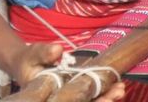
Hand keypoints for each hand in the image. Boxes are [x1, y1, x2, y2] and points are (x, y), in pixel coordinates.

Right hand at [11, 42, 125, 101]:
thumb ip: (43, 53)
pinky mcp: (76, 91)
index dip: (88, 101)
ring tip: (121, 90)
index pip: (70, 101)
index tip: (104, 99)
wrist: (26, 65)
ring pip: (89, 101)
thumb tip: (58, 50)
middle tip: (117, 95)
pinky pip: (91, 94)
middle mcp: (60, 99)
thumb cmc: (28, 61)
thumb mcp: (32, 55)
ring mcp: (69, 96)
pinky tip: (118, 87)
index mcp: (49, 96)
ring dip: (106, 97)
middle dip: (101, 101)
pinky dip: (104, 91)